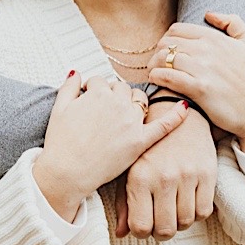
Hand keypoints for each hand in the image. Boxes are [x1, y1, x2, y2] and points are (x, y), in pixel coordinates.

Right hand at [33, 71, 187, 220]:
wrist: (67, 171)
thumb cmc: (60, 143)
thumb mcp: (58, 109)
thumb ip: (68, 87)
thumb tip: (76, 73)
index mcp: (97, 94)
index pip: (100, 82)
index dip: (93, 89)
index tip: (89, 98)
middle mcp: (117, 103)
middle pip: (121, 88)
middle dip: (114, 94)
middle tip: (105, 109)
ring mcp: (131, 122)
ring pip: (139, 100)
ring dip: (133, 101)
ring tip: (123, 113)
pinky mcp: (140, 140)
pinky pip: (163, 124)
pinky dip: (176, 114)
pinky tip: (185, 106)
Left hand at [118, 107, 216, 239]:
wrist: (178, 120)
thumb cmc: (149, 148)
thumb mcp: (130, 171)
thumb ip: (125, 204)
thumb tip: (122, 234)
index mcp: (139, 177)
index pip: (141, 226)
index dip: (141, 233)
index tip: (142, 227)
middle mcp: (163, 178)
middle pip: (166, 229)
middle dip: (160, 233)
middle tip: (158, 225)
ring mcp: (187, 177)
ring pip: (186, 222)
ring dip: (178, 224)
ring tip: (171, 212)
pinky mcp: (207, 175)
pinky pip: (204, 212)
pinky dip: (195, 215)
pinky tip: (186, 204)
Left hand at [148, 14, 244, 157]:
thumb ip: (234, 23)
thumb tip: (209, 14)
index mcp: (216, 38)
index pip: (177, 30)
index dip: (167, 39)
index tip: (168, 51)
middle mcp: (208, 50)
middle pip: (166, 43)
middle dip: (158, 53)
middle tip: (158, 64)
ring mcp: (203, 69)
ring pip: (164, 58)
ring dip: (154, 65)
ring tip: (155, 73)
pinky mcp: (199, 88)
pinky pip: (167, 76)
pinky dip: (156, 77)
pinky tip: (157, 81)